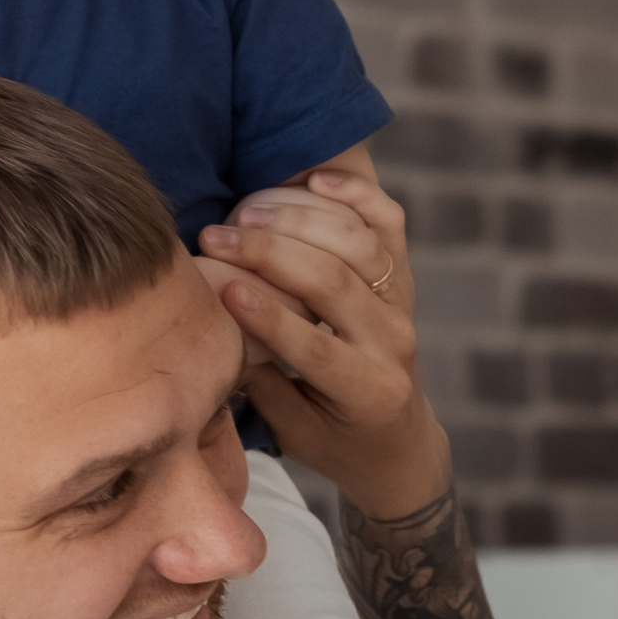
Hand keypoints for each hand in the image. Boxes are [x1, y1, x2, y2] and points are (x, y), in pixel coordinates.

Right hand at [195, 170, 447, 514]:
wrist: (396, 437)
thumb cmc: (332, 440)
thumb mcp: (293, 430)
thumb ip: (261, 381)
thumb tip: (212, 326)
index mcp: (368, 390)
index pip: (316, 346)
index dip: (268, 316)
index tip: (221, 287)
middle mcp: (395, 342)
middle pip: (335, 281)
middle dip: (270, 254)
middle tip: (215, 235)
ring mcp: (404, 303)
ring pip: (360, 244)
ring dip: (301, 220)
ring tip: (247, 212)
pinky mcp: (404, 276)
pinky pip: (388, 222)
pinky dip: (356, 194)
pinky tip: (315, 178)